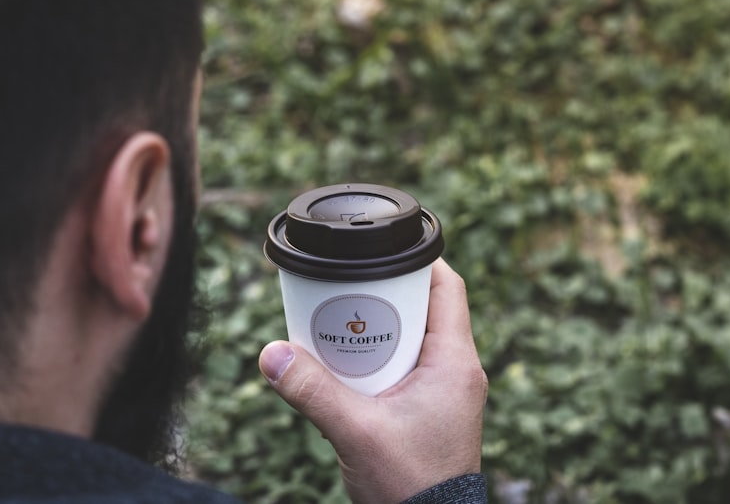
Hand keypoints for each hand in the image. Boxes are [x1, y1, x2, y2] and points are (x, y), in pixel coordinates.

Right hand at [259, 258, 487, 503]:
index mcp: (455, 362)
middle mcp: (458, 371)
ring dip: (378, 330)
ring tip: (338, 325)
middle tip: (344, 290)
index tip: (383, 249)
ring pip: (413, 339)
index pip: (447, 287)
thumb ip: (312, 392)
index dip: (417, 261)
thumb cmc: (410, 486)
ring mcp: (448, 392)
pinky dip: (380, 359)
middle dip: (383, 296)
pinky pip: (408, 367)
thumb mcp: (355, 433)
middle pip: (425, 309)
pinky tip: (348, 368)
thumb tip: (271, 354)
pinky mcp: (434, 410)